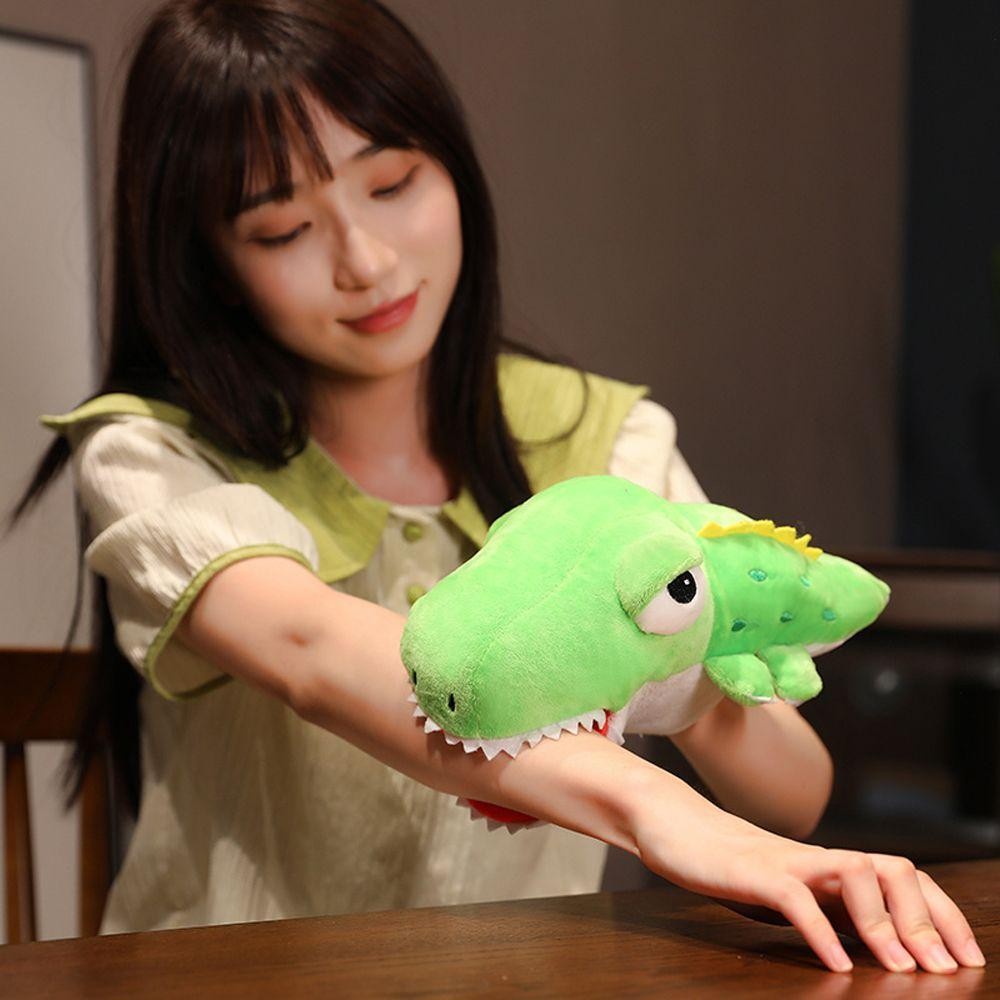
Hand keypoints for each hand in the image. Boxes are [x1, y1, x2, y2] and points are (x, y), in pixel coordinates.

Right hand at [636, 812, 984, 972]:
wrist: (675, 827)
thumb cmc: (730, 867)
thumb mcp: (788, 894)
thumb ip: (825, 913)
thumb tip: (869, 950)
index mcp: (831, 868)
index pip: (902, 878)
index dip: (941, 915)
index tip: (966, 958)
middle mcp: (819, 860)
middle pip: (892, 869)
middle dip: (926, 919)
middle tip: (942, 969)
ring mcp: (788, 861)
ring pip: (855, 872)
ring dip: (884, 922)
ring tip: (899, 968)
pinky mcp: (754, 872)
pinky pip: (795, 898)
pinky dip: (820, 932)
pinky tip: (836, 965)